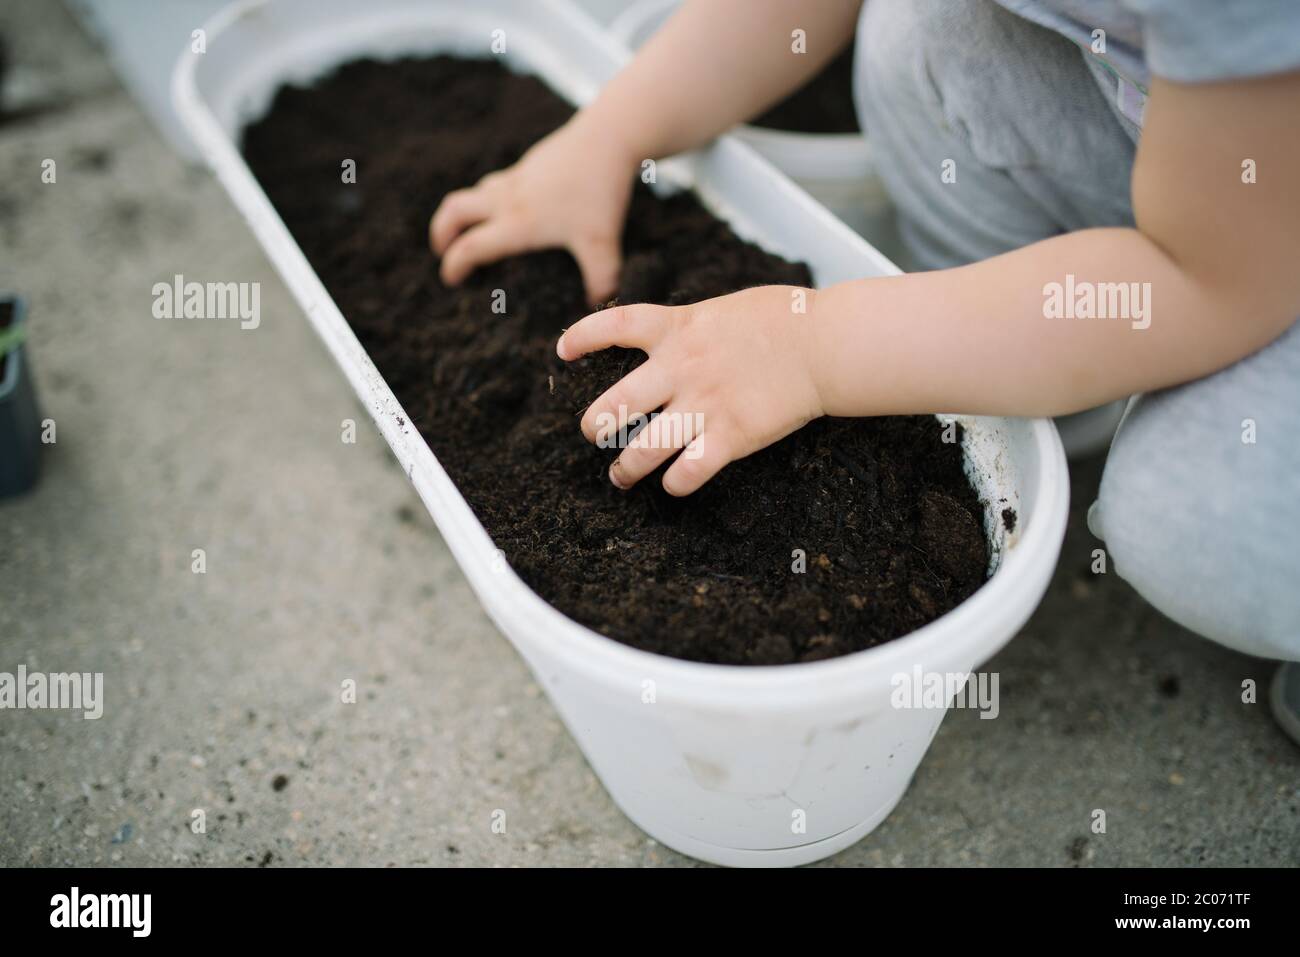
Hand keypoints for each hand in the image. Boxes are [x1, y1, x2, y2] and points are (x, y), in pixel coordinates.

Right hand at [429, 116, 635, 304]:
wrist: (608, 136)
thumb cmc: (600, 191)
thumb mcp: (603, 243)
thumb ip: (601, 279)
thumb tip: (598, 305)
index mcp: (518, 222)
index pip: (471, 246)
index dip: (455, 265)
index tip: (451, 279)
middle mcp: (508, 198)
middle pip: (454, 210)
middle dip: (441, 232)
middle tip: (443, 250)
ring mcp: (516, 177)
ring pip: (473, 193)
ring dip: (463, 212)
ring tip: (470, 230)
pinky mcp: (529, 163)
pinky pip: (495, 182)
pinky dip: (487, 198)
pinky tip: (507, 206)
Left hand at [557, 286, 825, 494]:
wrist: (825, 344)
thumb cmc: (786, 320)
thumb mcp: (725, 308)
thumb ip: (693, 326)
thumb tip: (677, 336)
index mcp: (680, 327)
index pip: (614, 325)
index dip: (582, 337)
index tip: (563, 350)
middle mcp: (682, 367)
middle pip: (615, 405)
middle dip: (595, 426)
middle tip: (594, 434)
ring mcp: (704, 404)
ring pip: (643, 449)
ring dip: (624, 469)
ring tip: (620, 477)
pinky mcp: (731, 436)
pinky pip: (687, 472)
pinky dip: (675, 484)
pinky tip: (674, 484)